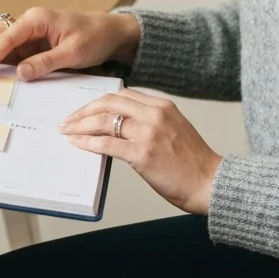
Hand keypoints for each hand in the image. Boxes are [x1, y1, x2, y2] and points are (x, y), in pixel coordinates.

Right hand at [0, 7, 140, 80]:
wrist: (110, 33)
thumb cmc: (94, 37)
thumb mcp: (73, 52)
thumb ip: (46, 63)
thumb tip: (20, 73)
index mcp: (37, 19)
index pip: (8, 38)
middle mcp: (29, 23)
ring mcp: (30, 33)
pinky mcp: (33, 44)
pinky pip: (11, 52)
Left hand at [59, 88, 221, 214]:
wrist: (210, 182)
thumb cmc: (193, 163)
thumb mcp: (174, 130)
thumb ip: (150, 123)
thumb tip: (119, 127)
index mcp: (162, 106)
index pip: (122, 95)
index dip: (98, 102)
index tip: (85, 111)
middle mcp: (155, 115)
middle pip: (109, 103)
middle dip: (84, 111)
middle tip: (69, 120)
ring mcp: (148, 133)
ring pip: (104, 121)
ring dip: (80, 126)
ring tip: (68, 131)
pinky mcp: (142, 154)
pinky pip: (106, 144)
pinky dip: (88, 143)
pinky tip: (77, 144)